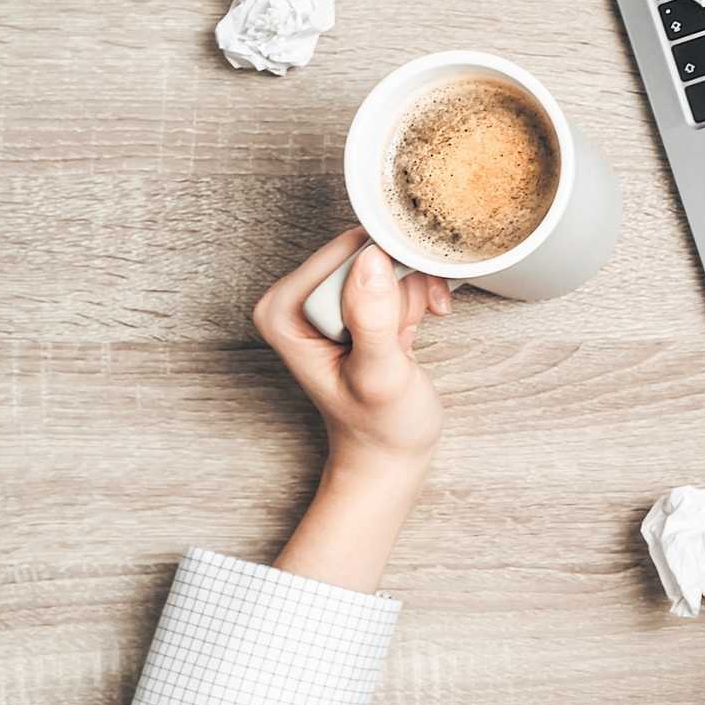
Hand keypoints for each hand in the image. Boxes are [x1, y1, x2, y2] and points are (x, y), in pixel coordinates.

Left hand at [251, 229, 452, 590]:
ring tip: (413, 333)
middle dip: (403, 282)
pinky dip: (417, 294)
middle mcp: (297, 298)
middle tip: (415, 323)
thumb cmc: (380, 427)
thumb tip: (372, 261)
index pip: (345, 251)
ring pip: (386, 258)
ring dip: (414, 290)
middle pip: (367, 250)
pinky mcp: (351, 304)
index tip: (410, 305)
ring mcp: (325, 300)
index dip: (388, 269)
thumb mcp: (380, 376)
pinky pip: (392, 272)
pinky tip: (420, 323)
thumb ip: (373, 320)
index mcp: (283, 309)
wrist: (388, 454)